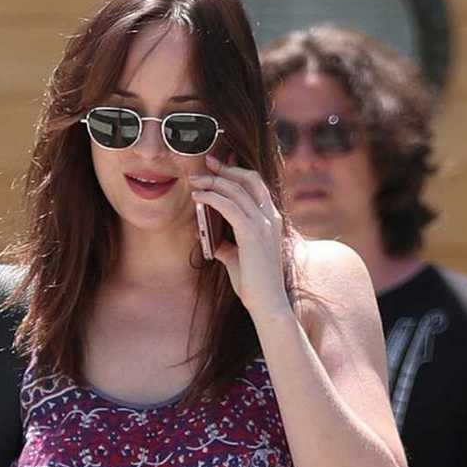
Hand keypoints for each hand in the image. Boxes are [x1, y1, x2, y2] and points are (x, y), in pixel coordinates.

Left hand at [190, 162, 292, 325]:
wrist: (267, 303)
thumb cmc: (254, 284)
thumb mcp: (238, 259)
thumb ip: (228, 245)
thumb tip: (212, 239)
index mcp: (271, 220)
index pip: (256, 185)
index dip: (237, 172)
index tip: (218, 167)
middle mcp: (270, 217)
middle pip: (248, 180)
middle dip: (225, 169)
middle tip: (206, 162)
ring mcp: (263, 223)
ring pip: (236, 190)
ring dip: (213, 182)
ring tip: (195, 181)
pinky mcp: (252, 233)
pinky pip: (229, 206)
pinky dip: (212, 197)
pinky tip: (198, 197)